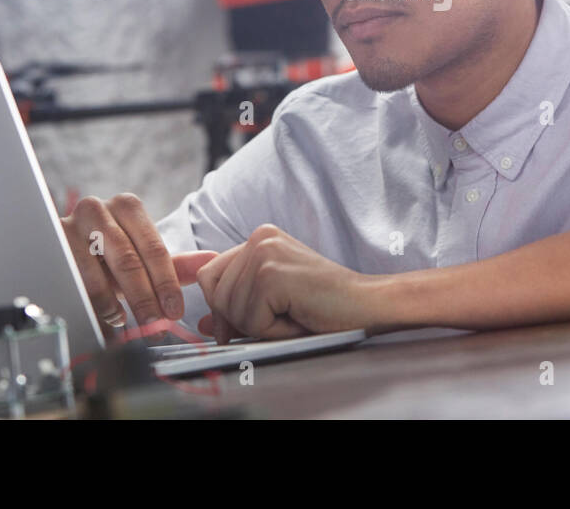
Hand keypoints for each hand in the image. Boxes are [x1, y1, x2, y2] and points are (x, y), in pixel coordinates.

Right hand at [61, 193, 216, 337]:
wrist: (67, 251)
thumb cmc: (109, 255)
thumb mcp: (143, 259)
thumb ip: (176, 263)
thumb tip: (211, 261)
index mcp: (128, 207)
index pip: (153, 248)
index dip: (166, 283)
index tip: (174, 311)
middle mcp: (97, 209)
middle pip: (127, 260)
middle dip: (144, 298)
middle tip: (155, 325)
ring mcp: (69, 225)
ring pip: (96, 273)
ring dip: (114, 305)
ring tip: (125, 321)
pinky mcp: (48, 246)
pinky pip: (71, 282)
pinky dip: (91, 306)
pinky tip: (104, 317)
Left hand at [195, 225, 385, 342]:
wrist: (366, 305)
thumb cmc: (325, 307)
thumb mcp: (273, 305)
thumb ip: (237, 309)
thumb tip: (203, 324)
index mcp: (259, 238)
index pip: (209, 276)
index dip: (223, 308)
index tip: (250, 321)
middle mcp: (258, 238)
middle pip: (214, 294)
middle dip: (242, 320)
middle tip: (282, 317)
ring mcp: (264, 253)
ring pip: (229, 310)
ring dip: (261, 327)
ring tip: (293, 315)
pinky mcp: (272, 274)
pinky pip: (249, 320)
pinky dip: (273, 331)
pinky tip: (298, 317)